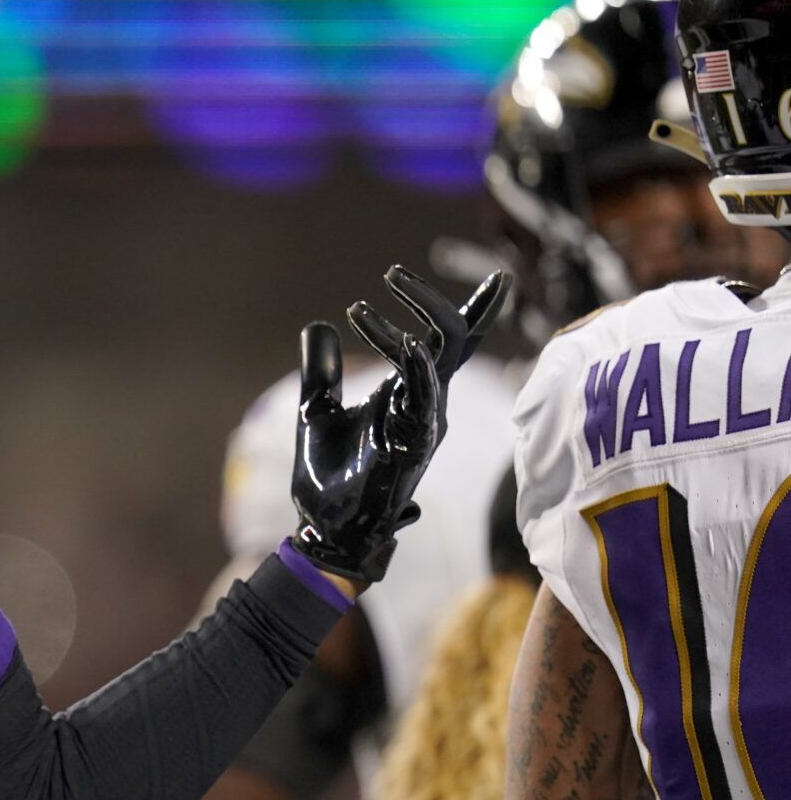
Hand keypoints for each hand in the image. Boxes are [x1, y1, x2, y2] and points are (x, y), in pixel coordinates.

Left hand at [289, 266, 509, 583]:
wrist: (326, 525)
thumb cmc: (330, 476)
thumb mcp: (317, 410)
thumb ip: (322, 371)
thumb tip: (318, 325)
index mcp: (407, 393)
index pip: (445, 343)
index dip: (470, 310)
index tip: (482, 276)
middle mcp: (424, 403)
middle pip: (454, 341)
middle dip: (446, 303)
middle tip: (404, 274)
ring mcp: (422, 422)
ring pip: (439, 359)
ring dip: (413, 321)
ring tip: (373, 294)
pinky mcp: (412, 444)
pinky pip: (423, 398)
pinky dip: (417, 367)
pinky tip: (411, 342)